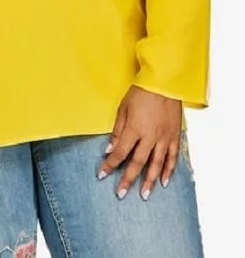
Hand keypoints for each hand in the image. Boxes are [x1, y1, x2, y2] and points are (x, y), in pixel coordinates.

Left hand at [97, 84, 181, 199]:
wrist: (164, 83)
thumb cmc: (141, 93)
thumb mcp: (123, 108)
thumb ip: (117, 130)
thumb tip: (109, 149)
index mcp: (134, 129)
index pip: (120, 153)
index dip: (110, 165)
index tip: (102, 175)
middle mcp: (150, 137)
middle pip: (138, 163)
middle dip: (128, 179)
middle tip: (121, 194)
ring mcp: (164, 138)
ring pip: (157, 165)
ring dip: (150, 181)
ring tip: (144, 195)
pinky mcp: (175, 136)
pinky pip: (172, 158)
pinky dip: (169, 171)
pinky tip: (164, 182)